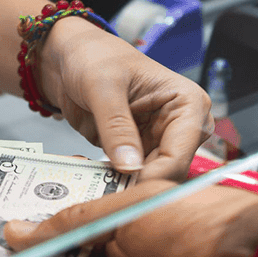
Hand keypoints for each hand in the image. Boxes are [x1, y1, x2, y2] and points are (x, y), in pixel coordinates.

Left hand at [36, 17, 213, 181]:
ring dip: (124, 189)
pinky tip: (93, 184)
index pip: (179, 153)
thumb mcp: (103, 86)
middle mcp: (179, 127)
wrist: (69, 58)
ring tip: (97, 191)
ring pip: (150, 183)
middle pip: (169, 174)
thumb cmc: (94, 56)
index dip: (154, 177)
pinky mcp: (136, 154)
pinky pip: (130, 180)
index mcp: (187, 104)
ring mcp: (157, 143)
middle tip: (110, 201)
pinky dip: (112, 186)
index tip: (127, 193)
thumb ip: (116, 126)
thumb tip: (130, 165)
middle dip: (140, 188)